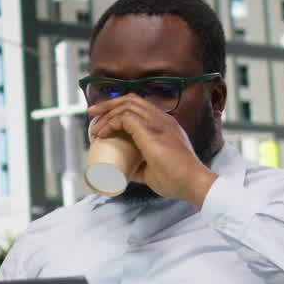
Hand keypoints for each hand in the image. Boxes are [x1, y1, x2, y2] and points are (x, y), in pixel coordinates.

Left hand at [87, 94, 217, 207]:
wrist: (191, 183)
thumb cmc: (176, 180)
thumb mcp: (152, 171)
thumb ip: (138, 168)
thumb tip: (123, 171)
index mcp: (165, 125)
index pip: (140, 106)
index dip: (119, 108)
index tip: (103, 119)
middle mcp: (162, 119)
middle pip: (131, 99)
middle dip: (108, 104)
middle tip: (92, 113)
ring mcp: (158, 123)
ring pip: (127, 104)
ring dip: (106, 111)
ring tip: (93, 124)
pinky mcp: (151, 131)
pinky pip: (125, 117)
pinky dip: (110, 122)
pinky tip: (101, 133)